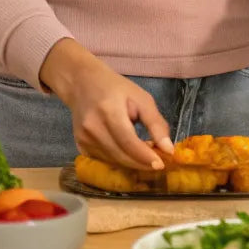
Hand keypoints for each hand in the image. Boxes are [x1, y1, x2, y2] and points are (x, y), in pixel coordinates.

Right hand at [41, 40, 173, 170]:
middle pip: (120, 155)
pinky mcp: (80, 145)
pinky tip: (130, 155)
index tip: (162, 165)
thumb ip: (156, 124)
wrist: (82, 84)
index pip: (128, 142)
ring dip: (131, 163)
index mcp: (109, 112)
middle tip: (158, 164)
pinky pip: (103, 160)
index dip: (145, 157)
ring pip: (112, 161)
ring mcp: (83, 138)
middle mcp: (92, 128)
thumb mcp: (142, 99)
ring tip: (146, 157)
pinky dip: (119, 161)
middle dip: (141, 163)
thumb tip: (168, 149)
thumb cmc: (117, 89)